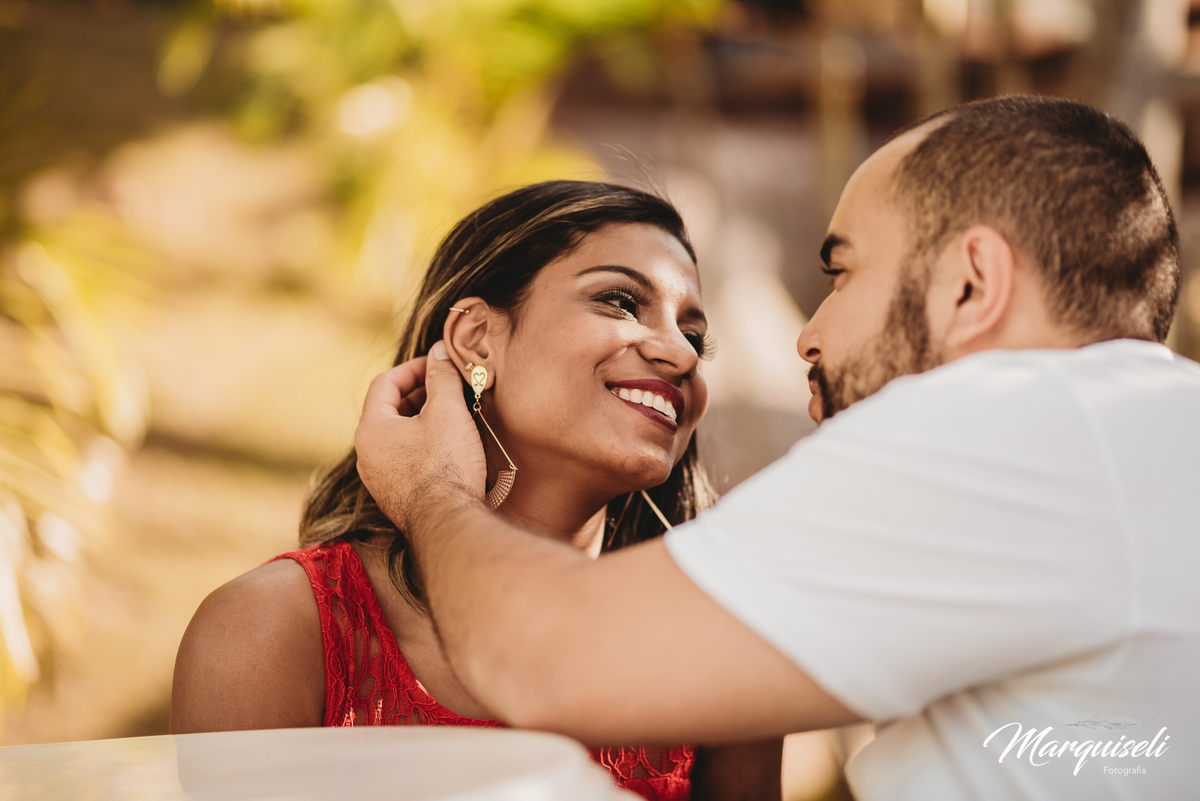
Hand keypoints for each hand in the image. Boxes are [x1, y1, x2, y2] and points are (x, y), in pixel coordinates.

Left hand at [354, 343, 486, 531]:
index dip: (413, 368)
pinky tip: (448, 448)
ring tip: (452, 414)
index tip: (438, 364)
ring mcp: (378, 478)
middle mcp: (366, 454)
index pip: (384, 383)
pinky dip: (422, 445)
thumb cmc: (446, 465)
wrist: (448, 523)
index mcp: (371, 428)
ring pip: (397, 436)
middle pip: (388, 409)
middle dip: (419, 393)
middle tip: (448, 387)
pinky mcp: (394, 496)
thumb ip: (442, 376)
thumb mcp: (447, 411)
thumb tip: (440, 351)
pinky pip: (403, 459)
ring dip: (421, 420)